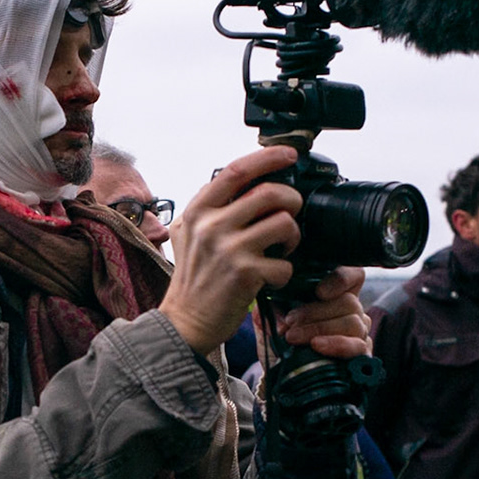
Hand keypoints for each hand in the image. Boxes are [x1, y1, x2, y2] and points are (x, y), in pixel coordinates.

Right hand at [158, 146, 301, 354]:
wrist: (185, 323)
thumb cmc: (193, 279)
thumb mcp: (187, 234)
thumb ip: (209, 209)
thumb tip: (244, 184)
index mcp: (198, 211)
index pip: (236, 170)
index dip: (267, 157)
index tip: (289, 156)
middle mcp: (211, 226)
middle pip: (269, 193)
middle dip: (292, 201)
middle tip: (292, 213)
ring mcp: (228, 249)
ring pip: (284, 223)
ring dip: (293, 237)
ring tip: (283, 248)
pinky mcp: (245, 274)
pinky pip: (285, 263)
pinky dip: (285, 272)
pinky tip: (271, 278)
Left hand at [274, 266, 369, 358]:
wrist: (281, 374)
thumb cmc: (281, 343)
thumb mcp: (272, 321)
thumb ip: (273, 307)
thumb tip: (275, 302)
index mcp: (335, 296)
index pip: (353, 276)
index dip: (342, 278)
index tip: (319, 291)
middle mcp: (352, 312)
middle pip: (348, 301)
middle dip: (314, 311)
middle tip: (290, 322)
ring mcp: (359, 334)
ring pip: (352, 323)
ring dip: (320, 328)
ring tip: (294, 337)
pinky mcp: (361, 356)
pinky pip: (357, 346)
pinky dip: (336, 345)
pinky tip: (317, 346)